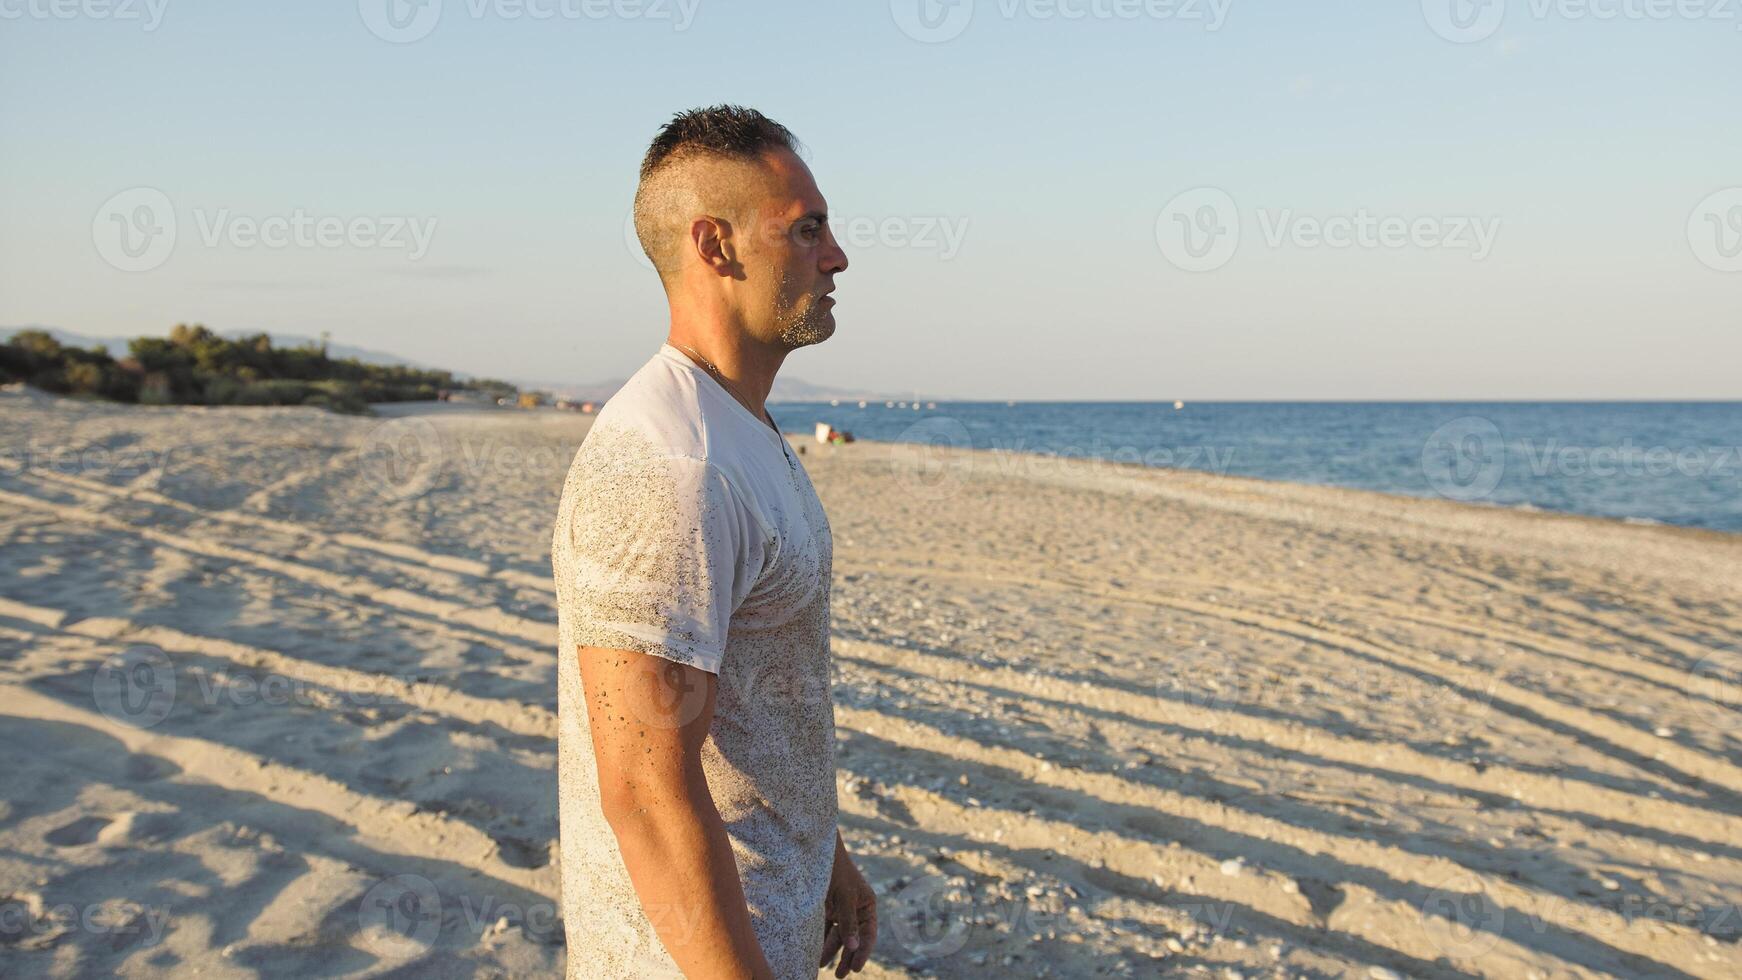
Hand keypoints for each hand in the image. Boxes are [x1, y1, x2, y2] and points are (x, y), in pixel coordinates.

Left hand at [818, 837, 875, 976]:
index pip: (868, 934)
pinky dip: (820, 940)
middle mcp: (856, 909)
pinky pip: (825, 929)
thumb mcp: (844, 896)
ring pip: (837, 936)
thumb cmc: (836, 870)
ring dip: (830, 951)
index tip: (856, 968)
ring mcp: (841, 909)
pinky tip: (814, 953)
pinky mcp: (826, 909)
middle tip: (840, 975)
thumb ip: (848, 923)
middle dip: (846, 957)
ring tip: (821, 967)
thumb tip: (854, 947)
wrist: (815, 851)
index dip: (863, 952)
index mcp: (867, 905)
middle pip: (853, 938)